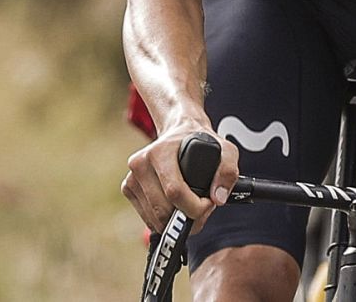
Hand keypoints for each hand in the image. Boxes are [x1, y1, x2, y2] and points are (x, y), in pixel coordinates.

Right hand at [121, 122, 239, 234]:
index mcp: (159, 152)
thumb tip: (217, 199)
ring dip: (176, 222)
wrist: (178, 132)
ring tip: (191, 207)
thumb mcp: (225, 149)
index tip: (210, 203)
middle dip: (188, 218)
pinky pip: (148, 219)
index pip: (174, 192)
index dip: (196, 207)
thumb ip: (228, 172)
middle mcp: (140, 164)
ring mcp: (131, 177)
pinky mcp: (128, 188)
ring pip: (155, 219)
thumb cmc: (201, 142)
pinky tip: (175, 207)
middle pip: (163, 210)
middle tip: (202, 208)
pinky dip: (164, 221)